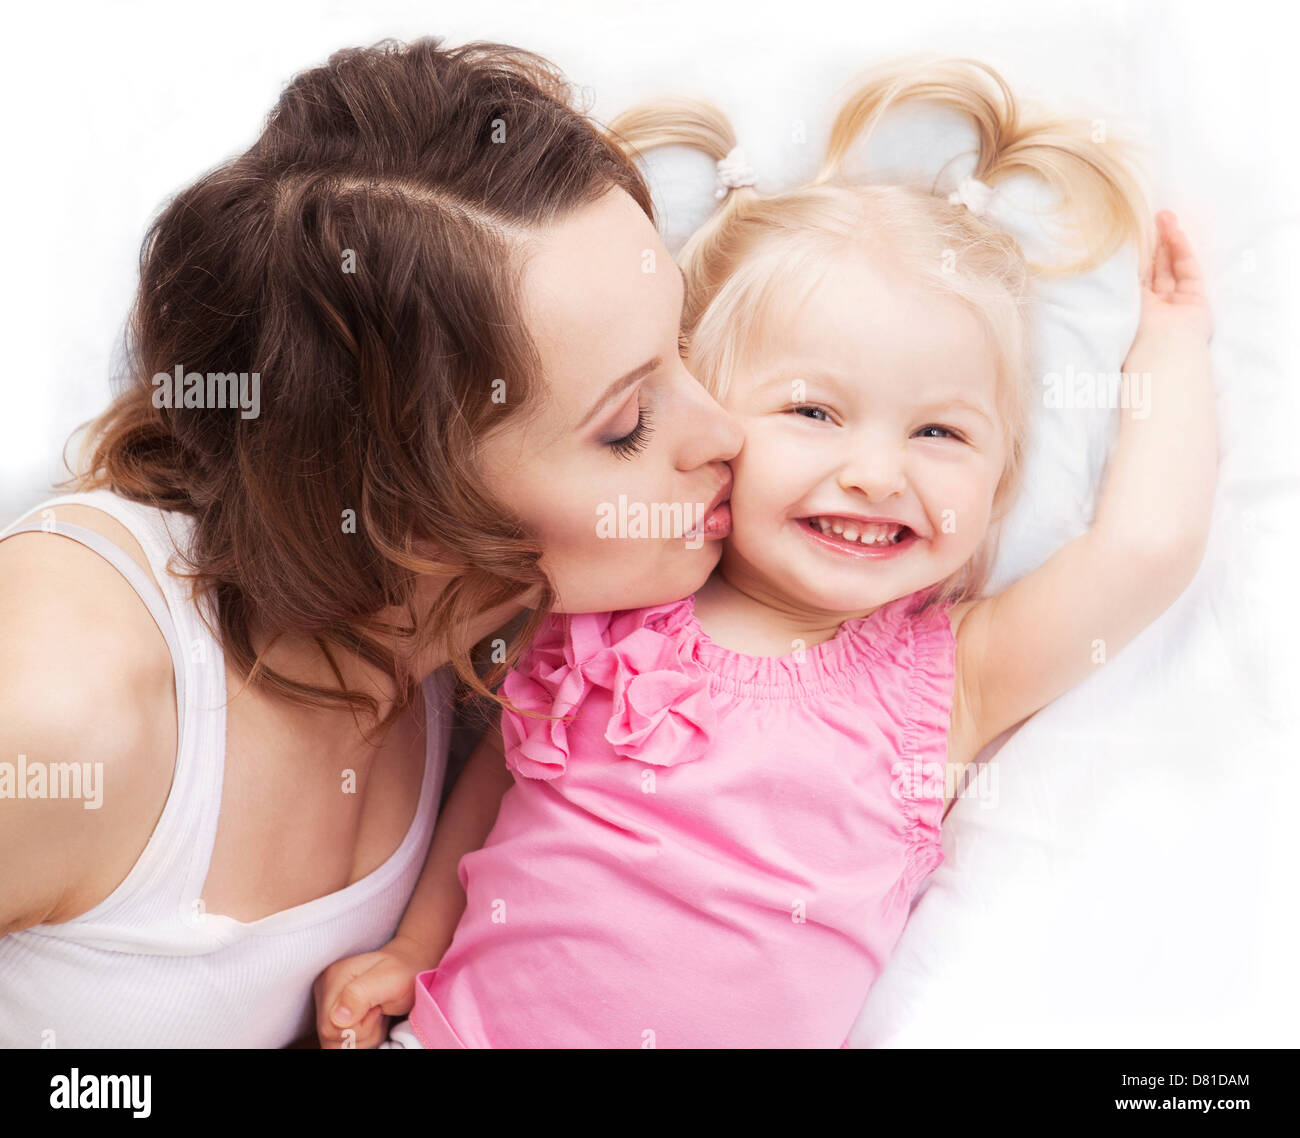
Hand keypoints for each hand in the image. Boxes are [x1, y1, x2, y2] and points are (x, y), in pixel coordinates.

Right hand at [313, 934, 432, 1048]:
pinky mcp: (333, 1018)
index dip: (359, 1026)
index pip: (330, 1025)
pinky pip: (340, 1043)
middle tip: (379, 1011)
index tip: (378, 1007)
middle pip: (331, 1036)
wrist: (407, 970)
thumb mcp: (390, 978)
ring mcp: (327, 1005)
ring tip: (377, 1016)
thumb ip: (360, 994)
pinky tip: (372, 1022)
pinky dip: (361, 1039)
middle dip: (362, 1032)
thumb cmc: (402, 972)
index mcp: (333, 977)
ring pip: (335, 1043)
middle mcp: (324, 990)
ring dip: (363, 1037)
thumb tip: (337, 1018)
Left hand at [1127, 211, 1212, 363]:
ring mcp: (1176, 305)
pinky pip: (1187, 271)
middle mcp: (1154, 310)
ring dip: (1167, 241)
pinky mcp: (1195, 301)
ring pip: (1171, 267)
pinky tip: (1174, 232)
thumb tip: (1102, 261)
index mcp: (1130, 314)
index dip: (1133, 257)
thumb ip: (1114, 282)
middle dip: (1152, 244)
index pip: (1133, 280)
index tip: (1129, 234)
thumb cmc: (1131, 334)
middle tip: (1148, 218)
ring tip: (1163, 216)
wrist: (1160, 353)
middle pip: (1154, 270)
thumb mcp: (1116, 303)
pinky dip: (1181, 250)